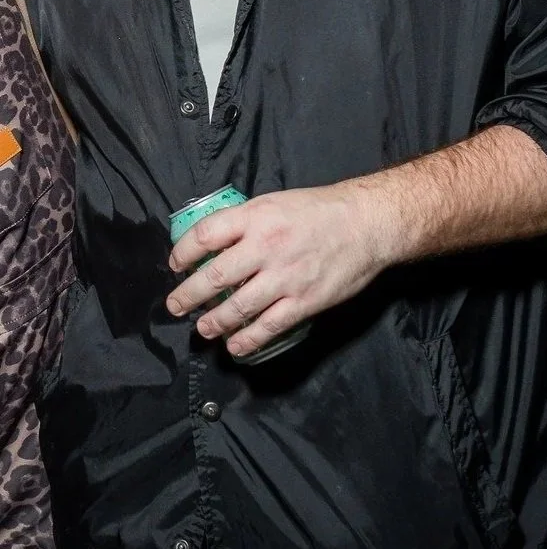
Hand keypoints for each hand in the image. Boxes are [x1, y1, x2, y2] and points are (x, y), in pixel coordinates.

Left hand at [166, 182, 391, 358]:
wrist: (368, 224)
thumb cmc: (323, 210)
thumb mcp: (277, 203)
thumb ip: (248, 221)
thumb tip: (218, 241)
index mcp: (257, 217)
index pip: (206, 235)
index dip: (183, 252)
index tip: (176, 264)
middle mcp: (266, 246)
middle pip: (214, 276)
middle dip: (188, 295)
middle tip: (175, 306)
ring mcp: (285, 277)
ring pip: (237, 307)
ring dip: (214, 321)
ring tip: (203, 328)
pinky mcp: (304, 301)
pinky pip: (268, 327)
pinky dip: (247, 340)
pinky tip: (235, 345)